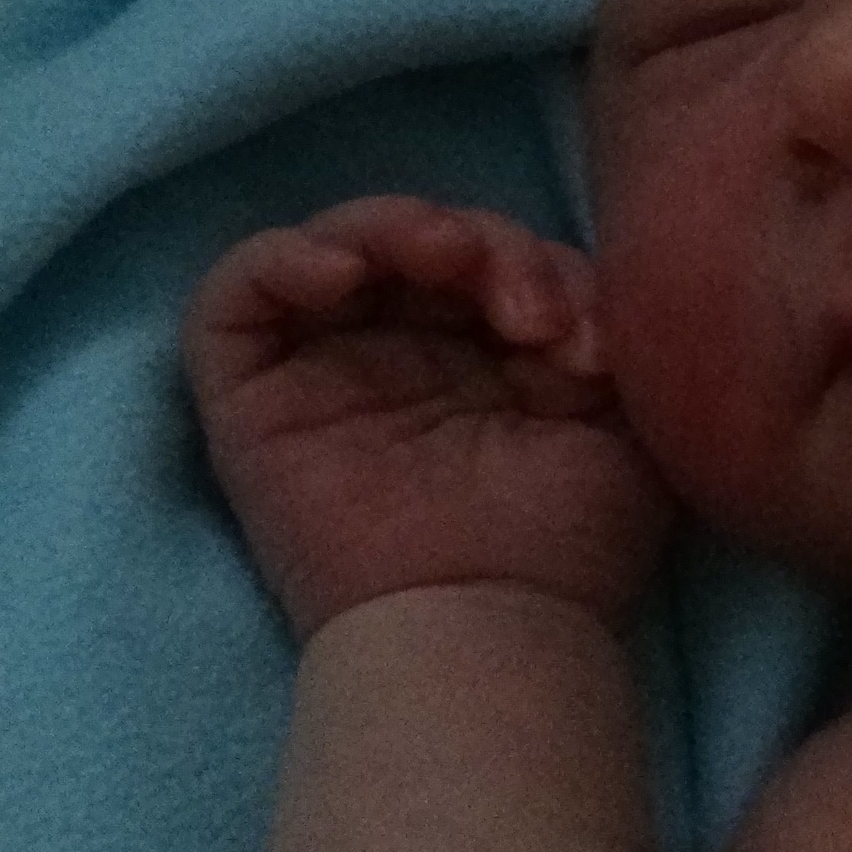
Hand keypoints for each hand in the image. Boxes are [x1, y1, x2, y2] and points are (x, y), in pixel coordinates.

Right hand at [182, 197, 672, 640]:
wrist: (492, 625)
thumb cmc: (566, 546)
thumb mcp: (616, 416)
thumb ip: (593, 325)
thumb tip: (561, 288)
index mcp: (483, 363)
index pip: (491, 259)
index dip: (535, 265)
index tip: (584, 335)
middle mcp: (398, 361)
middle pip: (416, 242)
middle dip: (479, 242)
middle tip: (521, 302)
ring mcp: (323, 376)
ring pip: (334, 246)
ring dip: (393, 226)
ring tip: (447, 258)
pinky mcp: (252, 402)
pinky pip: (234, 296)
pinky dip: (283, 258)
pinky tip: (346, 272)